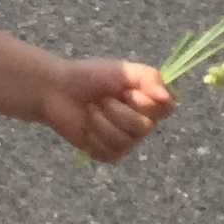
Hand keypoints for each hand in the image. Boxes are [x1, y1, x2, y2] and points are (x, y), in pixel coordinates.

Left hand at [44, 59, 174, 162]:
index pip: (165, 109)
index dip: (143, 102)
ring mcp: (126, 141)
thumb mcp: (121, 69)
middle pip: (143, 127)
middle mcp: (142, 124)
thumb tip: (167, 97)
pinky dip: (93, 137)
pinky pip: (110, 152)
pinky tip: (86, 127)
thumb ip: (149, 77)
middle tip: (102, 99)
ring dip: (101, 122)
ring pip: (125, 141)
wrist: (56, 89)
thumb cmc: (89, 76)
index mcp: (148, 102)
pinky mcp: (108, 153)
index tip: (125, 91)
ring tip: (91, 110)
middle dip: (116, 110)